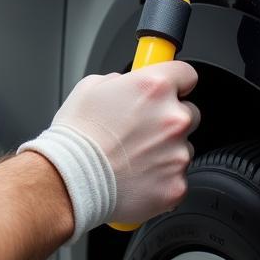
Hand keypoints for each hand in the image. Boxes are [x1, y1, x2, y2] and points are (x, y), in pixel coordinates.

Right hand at [22, 62, 197, 237]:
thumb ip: (120, 82)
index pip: (186, 74)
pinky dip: (161, 177)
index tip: (172, 88)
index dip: (177, 81)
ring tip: (132, 156)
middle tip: (142, 129)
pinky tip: (136, 176)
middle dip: (169, 119)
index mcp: (154, 88)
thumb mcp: (91, 87)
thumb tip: (128, 86)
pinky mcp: (177, 185)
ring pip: (183, 147)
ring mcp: (178, 154)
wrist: (70, 179)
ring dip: (165, 150)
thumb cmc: (77, 135)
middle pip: (189, 112)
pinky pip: (176, 177)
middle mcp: (172, 118)